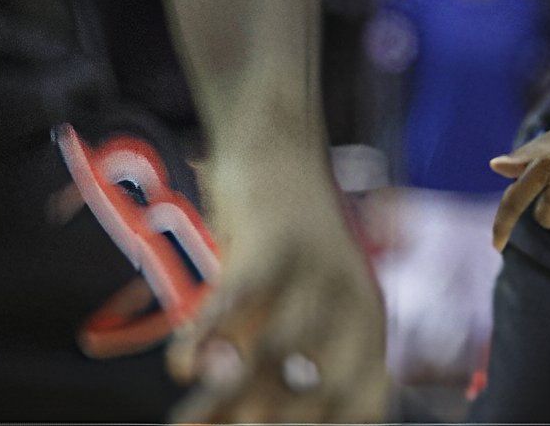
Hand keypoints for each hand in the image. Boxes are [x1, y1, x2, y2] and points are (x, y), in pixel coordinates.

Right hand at [169, 160, 386, 422]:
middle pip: (324, 388)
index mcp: (368, 331)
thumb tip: (237, 422)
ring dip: (227, 395)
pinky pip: (239, 295)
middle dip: (277, 424)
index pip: (365, 405)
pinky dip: (208, 332)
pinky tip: (182, 365)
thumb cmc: (276, 255)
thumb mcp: (277, 319)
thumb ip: (258, 376)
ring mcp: (316, 269)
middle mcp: (353, 303)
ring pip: (275, 349)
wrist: (278, 151)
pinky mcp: (273, 239)